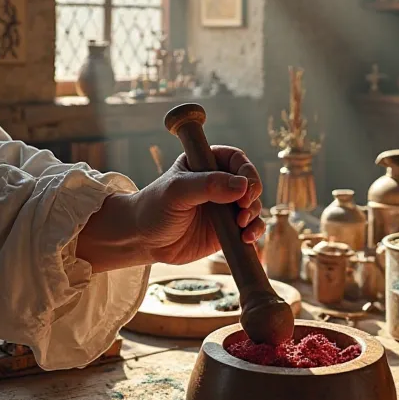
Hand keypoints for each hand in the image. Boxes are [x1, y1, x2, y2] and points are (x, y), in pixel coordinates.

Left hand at [76, 146, 263, 272]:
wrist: (143, 239)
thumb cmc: (154, 207)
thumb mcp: (177, 192)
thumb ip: (207, 186)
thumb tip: (242, 186)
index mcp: (206, 164)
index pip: (236, 160)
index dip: (246, 172)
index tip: (244, 189)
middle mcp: (219, 183)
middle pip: (250, 183)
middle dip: (253, 196)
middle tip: (244, 209)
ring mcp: (225, 207)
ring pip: (253, 206)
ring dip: (255, 215)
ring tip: (243, 226)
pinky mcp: (227, 230)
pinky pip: (249, 228)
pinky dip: (254, 232)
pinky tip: (247, 239)